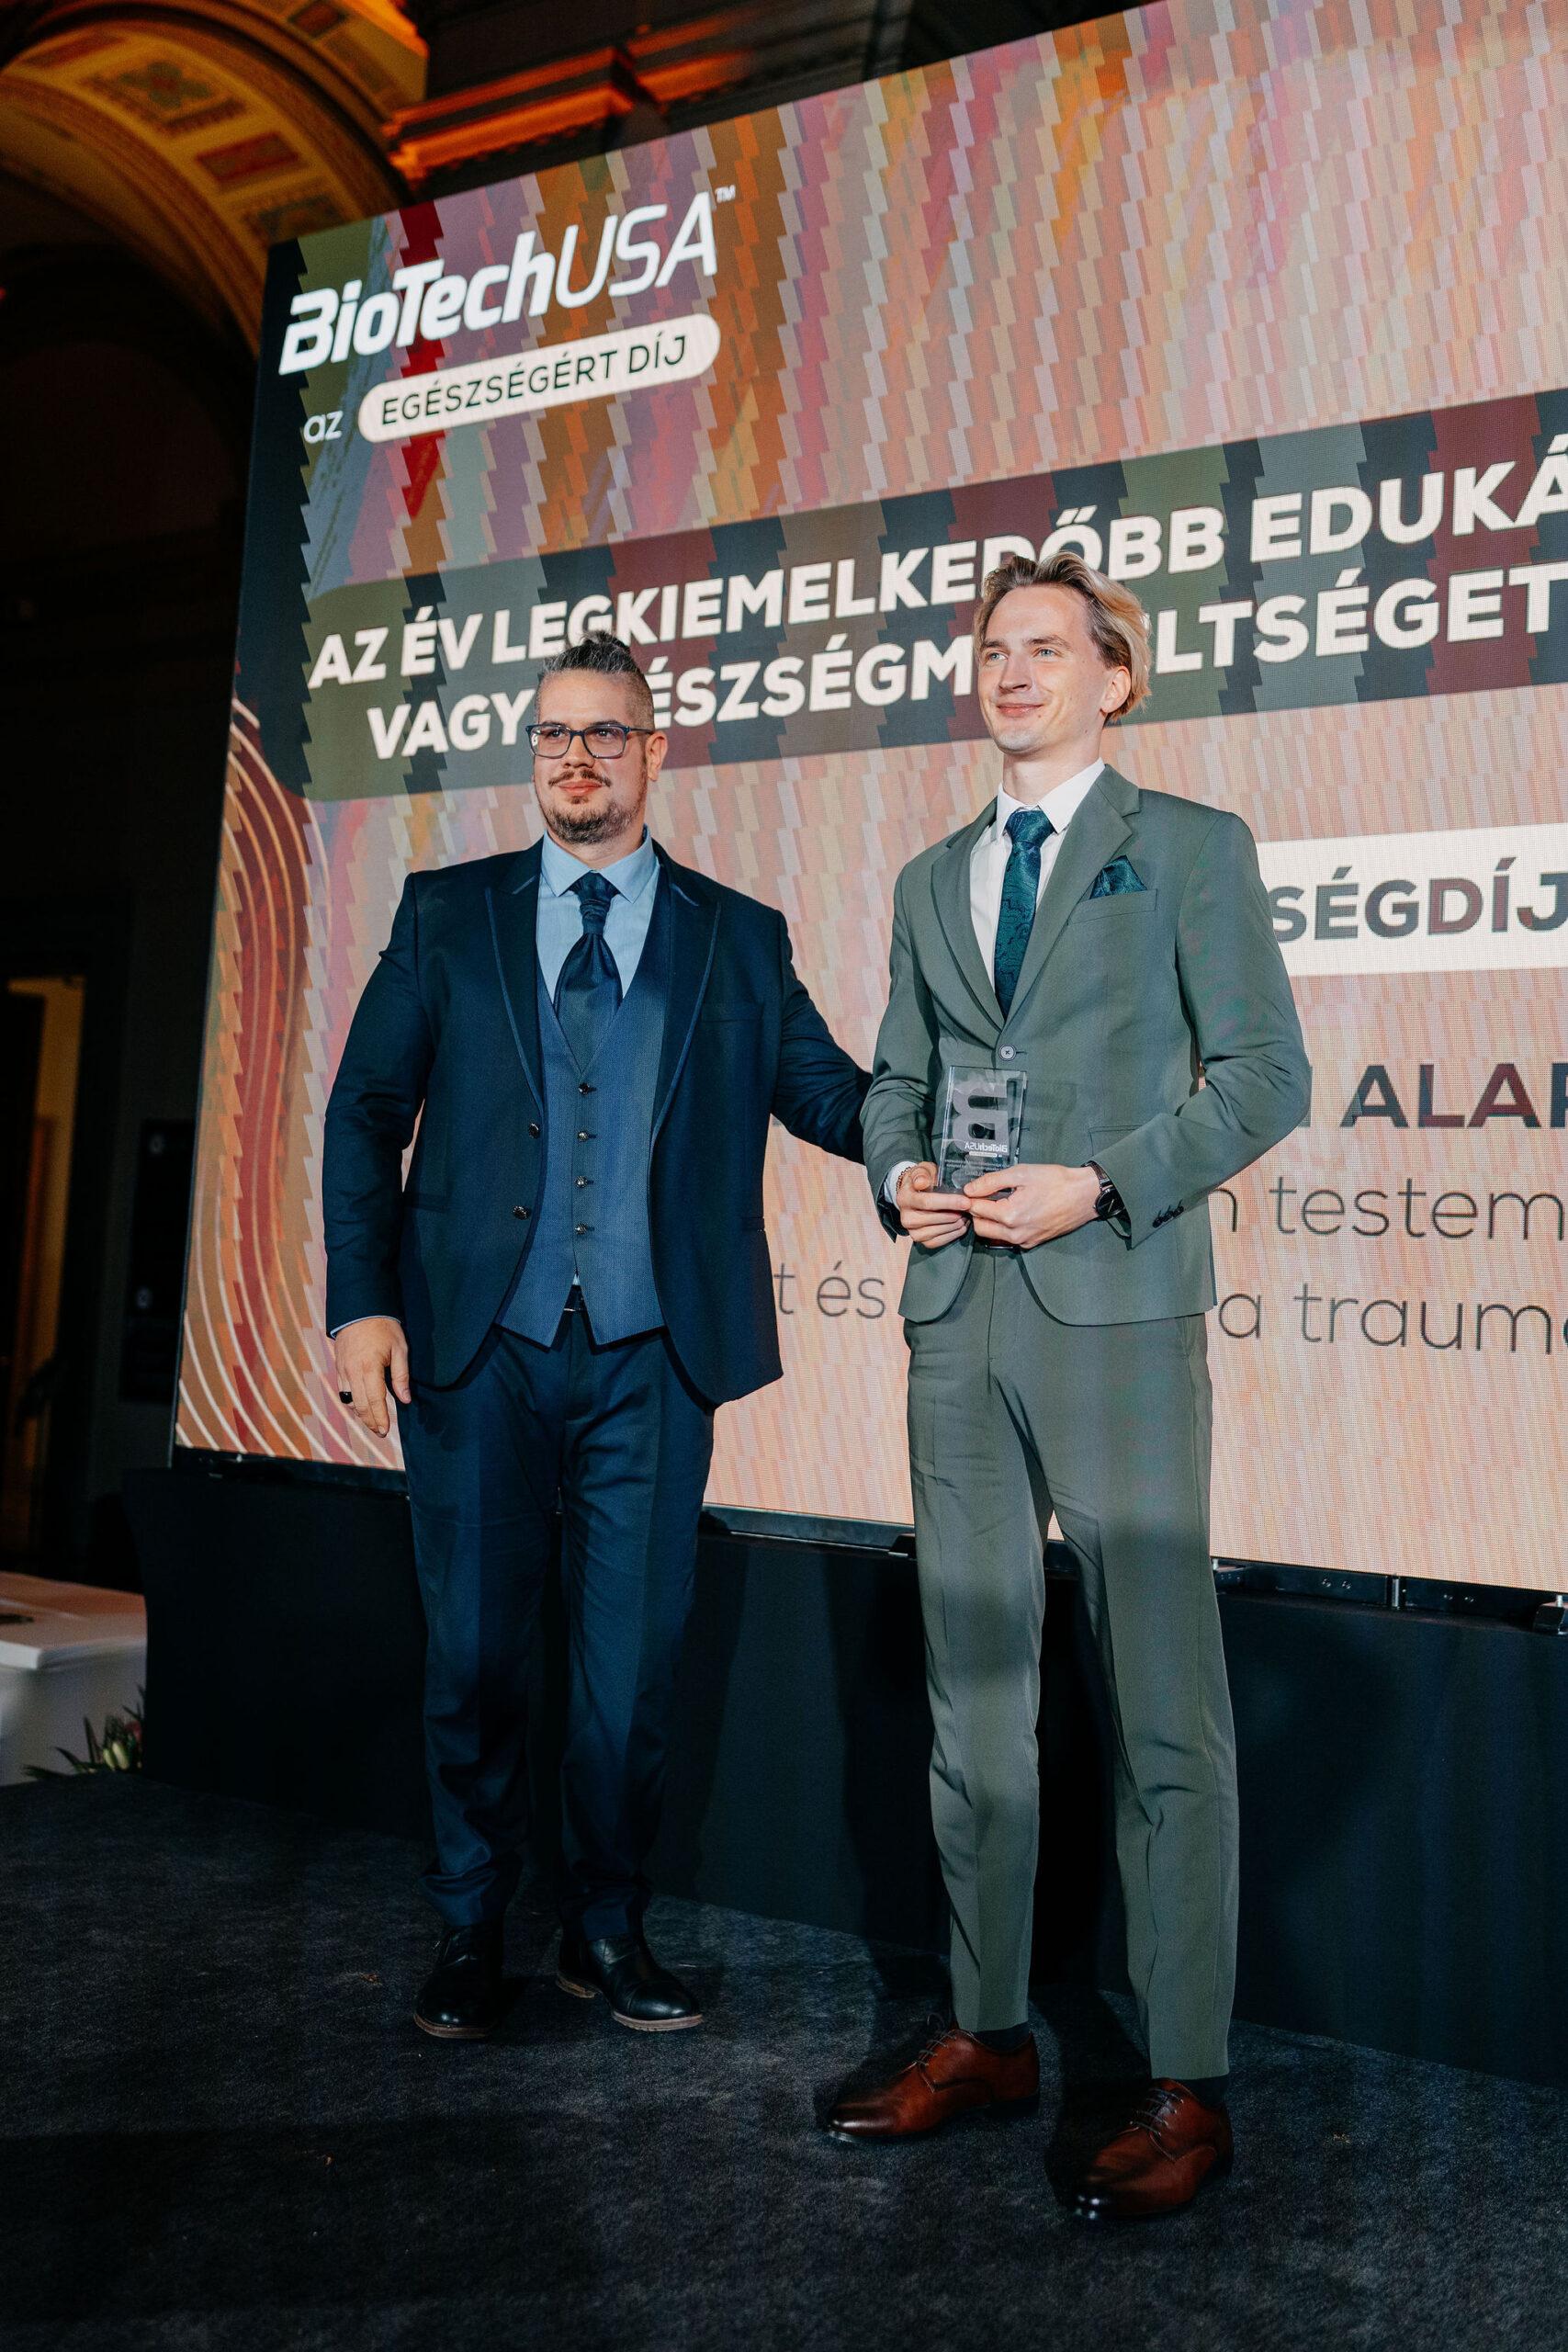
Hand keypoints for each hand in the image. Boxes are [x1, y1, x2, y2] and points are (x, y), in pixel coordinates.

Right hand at [333, 1316, 409, 1438]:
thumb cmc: (384, 1327)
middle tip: (380, 1432)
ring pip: (349, 1400)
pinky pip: (343, 1389)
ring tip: (372, 1422)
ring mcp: (343, 1369)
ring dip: (360, 1413)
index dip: (380, 1418)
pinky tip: (360, 1405)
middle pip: (359, 1405)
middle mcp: (353, 1372)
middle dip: (370, 1422)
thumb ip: (401, 1376)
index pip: (374, 1401)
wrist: (360, 1308)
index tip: (385, 1430)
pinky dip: (351, 1401)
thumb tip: (405, 1399)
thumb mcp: (400, 1349)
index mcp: (369, 1368)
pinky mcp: (339, 1366)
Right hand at [896, 1161, 970, 1248]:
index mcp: (905, 1198)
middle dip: (955, 1214)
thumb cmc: (923, 1180)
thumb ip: (922, 1174)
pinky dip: (952, 1235)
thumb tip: (922, 1182)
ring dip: (955, 1225)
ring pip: (937, 1231)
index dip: (948, 1203)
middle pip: (933, 1218)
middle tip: (971, 1209)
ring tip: (967, 1216)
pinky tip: (961, 1226)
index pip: (927, 1202)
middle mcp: (905, 1217)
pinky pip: (937, 1242)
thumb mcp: (922, 1170)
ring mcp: (911, 1230)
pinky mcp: (919, 1239)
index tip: (966, 1202)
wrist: (913, 1194)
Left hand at [964, 1162, 1099, 1247]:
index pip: (976, 1209)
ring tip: (999, 1201)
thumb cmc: (1055, 1181)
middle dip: (977, 1212)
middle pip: (980, 1227)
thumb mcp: (1021, 1173)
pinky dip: (1004, 1227)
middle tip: (985, 1195)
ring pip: (993, 1235)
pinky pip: (1008, 1238)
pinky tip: (1013, 1210)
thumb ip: (991, 1181)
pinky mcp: (1032, 1243)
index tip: (973, 1188)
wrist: (1084, 1195)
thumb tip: (969, 1190)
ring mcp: (1024, 1241)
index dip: (971, 1197)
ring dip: (989, 1220)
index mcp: (1010, 1216)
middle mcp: (1015, 1234)